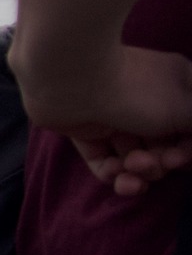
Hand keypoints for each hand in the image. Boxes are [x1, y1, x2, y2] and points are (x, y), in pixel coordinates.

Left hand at [12, 41, 191, 193]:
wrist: (74, 80)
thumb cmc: (139, 90)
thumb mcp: (187, 108)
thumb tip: (190, 141)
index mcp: (175, 90)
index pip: (187, 131)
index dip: (188, 150)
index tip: (181, 156)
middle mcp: (146, 103)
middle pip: (163, 148)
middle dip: (164, 162)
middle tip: (160, 161)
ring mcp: (116, 118)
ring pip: (134, 159)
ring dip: (139, 170)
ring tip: (132, 165)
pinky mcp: (87, 133)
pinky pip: (105, 163)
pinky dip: (113, 173)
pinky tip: (117, 173)